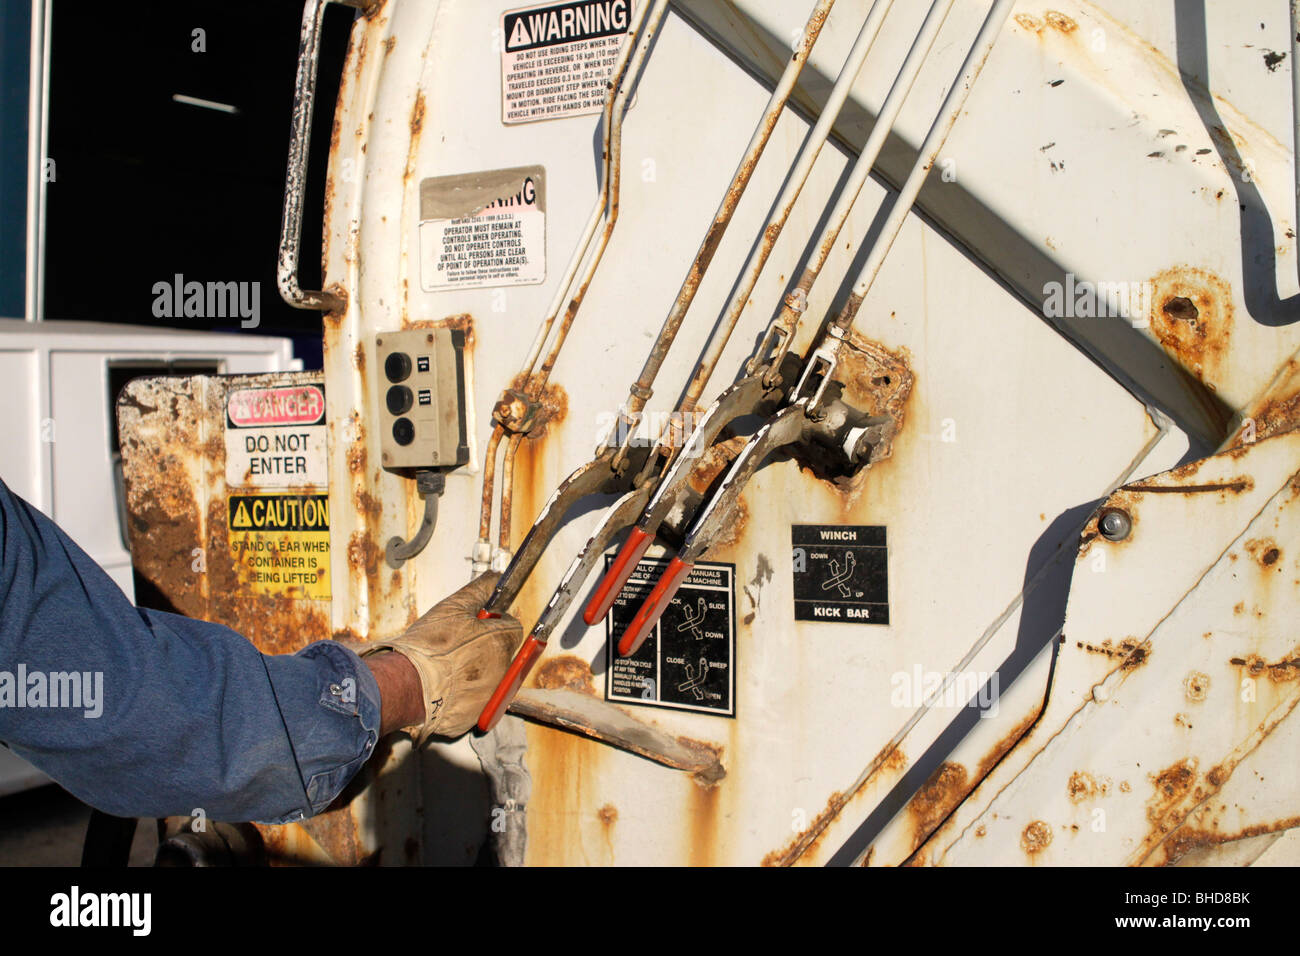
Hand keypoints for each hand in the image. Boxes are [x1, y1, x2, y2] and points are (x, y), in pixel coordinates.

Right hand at [360, 574, 519, 740]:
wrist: (408, 686)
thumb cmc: (428, 649)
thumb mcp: (453, 608)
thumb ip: (479, 590)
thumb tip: (494, 578)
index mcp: (500, 641)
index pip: (512, 627)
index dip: (495, 623)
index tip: (480, 625)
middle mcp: (503, 670)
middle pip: (503, 654)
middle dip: (487, 648)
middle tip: (459, 646)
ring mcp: (491, 695)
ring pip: (491, 678)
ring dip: (477, 673)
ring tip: (449, 668)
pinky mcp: (477, 715)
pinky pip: (477, 701)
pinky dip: (466, 695)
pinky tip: (447, 687)